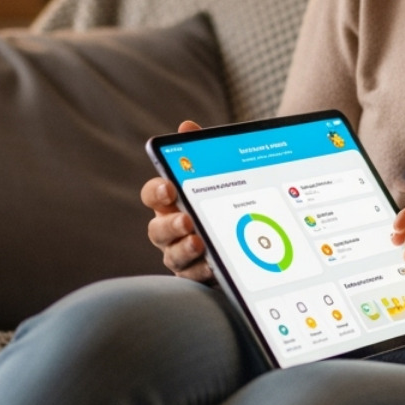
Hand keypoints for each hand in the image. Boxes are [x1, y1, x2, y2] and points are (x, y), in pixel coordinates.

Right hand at [142, 120, 212, 282]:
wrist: (250, 233)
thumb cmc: (223, 200)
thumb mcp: (221, 173)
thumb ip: (204, 153)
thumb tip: (187, 126)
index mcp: (173, 202)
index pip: (154, 194)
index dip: (157, 191)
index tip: (169, 188)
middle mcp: (172, 229)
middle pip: (158, 230)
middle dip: (170, 225)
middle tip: (187, 220)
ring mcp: (183, 255)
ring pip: (173, 257)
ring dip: (184, 251)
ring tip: (200, 244)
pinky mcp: (199, 275)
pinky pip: (194, 278)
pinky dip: (202, 272)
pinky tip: (216, 266)